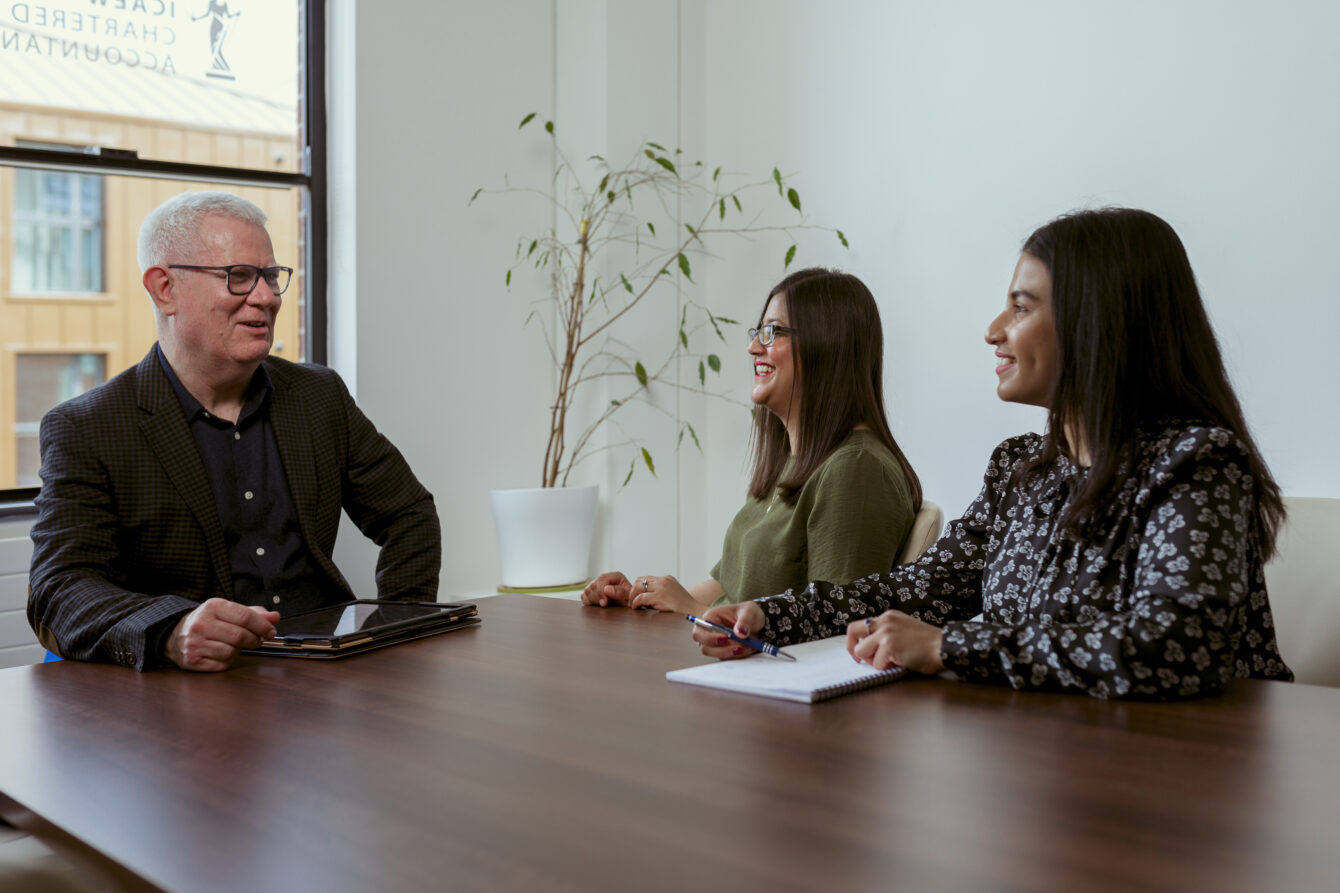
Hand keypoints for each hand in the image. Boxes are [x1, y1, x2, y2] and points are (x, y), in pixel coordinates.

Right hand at [165, 598, 279, 671]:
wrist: (175, 634)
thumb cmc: (208, 622)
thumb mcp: (228, 611)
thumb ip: (253, 613)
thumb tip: (275, 617)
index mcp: (212, 606)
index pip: (245, 616)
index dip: (263, 626)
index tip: (271, 632)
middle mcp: (201, 624)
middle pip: (240, 636)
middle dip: (254, 640)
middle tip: (257, 641)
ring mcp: (194, 643)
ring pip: (231, 652)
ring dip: (239, 651)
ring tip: (233, 645)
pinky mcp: (192, 660)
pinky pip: (222, 664)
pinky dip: (228, 660)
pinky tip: (221, 653)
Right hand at [580, 571, 633, 606]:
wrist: (627, 606)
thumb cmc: (629, 601)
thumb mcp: (629, 598)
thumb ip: (621, 592)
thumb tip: (606, 589)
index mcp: (615, 576)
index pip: (602, 579)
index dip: (601, 592)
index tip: (604, 603)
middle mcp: (605, 578)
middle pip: (593, 586)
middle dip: (599, 598)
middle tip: (609, 603)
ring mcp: (597, 584)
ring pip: (587, 591)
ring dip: (595, 601)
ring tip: (605, 603)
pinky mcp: (591, 591)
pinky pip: (584, 596)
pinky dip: (589, 602)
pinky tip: (599, 604)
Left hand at [629, 574, 698, 612]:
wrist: (694, 611)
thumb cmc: (684, 607)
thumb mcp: (673, 593)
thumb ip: (662, 591)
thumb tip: (646, 597)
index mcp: (667, 578)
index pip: (646, 578)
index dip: (638, 587)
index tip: (636, 596)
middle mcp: (663, 580)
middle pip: (640, 580)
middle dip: (633, 590)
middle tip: (632, 600)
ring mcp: (661, 587)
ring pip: (638, 587)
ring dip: (632, 596)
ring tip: (633, 604)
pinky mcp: (659, 596)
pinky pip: (640, 598)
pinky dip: (635, 603)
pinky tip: (636, 608)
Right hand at [692, 602, 765, 659]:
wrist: (755, 621)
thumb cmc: (747, 612)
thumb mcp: (748, 612)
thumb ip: (744, 621)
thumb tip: (740, 633)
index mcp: (710, 618)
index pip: (700, 632)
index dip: (709, 638)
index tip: (725, 638)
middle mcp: (709, 632)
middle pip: (705, 647)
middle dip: (723, 650)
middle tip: (739, 648)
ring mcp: (715, 644)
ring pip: (717, 655)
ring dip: (733, 653)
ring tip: (749, 646)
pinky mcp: (724, 651)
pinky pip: (728, 658)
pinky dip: (739, 655)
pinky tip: (750, 648)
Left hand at [847, 610, 944, 673]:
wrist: (944, 646)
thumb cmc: (929, 644)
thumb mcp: (904, 630)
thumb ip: (887, 633)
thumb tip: (869, 649)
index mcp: (888, 616)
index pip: (859, 625)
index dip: (855, 640)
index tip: (858, 651)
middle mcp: (884, 621)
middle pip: (852, 632)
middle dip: (854, 649)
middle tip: (862, 661)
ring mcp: (886, 632)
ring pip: (861, 651)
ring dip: (873, 661)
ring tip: (890, 661)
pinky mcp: (889, 645)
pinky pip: (876, 663)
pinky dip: (885, 668)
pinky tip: (899, 663)